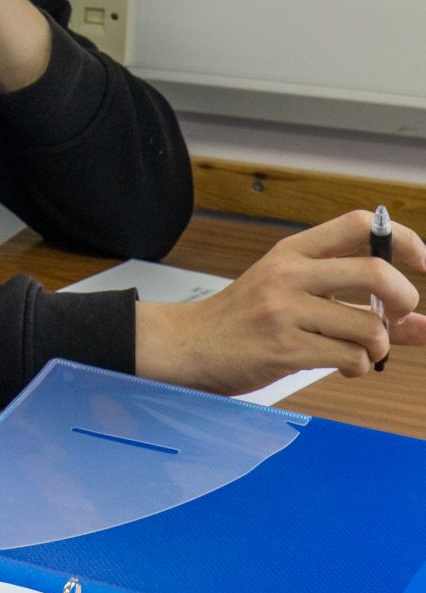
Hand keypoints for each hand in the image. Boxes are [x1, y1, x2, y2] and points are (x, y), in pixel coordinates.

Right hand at [134, 210, 425, 392]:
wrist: (189, 345)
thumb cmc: (243, 319)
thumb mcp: (294, 297)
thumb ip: (356, 304)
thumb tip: (423, 324)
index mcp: (292, 252)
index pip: (359, 225)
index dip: (402, 239)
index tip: (423, 262)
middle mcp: (289, 274)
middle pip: (375, 272)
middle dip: (404, 299)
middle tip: (398, 314)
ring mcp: (285, 310)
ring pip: (370, 327)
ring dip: (377, 347)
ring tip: (358, 351)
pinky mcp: (284, 347)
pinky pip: (350, 357)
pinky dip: (357, 367)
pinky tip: (340, 364)